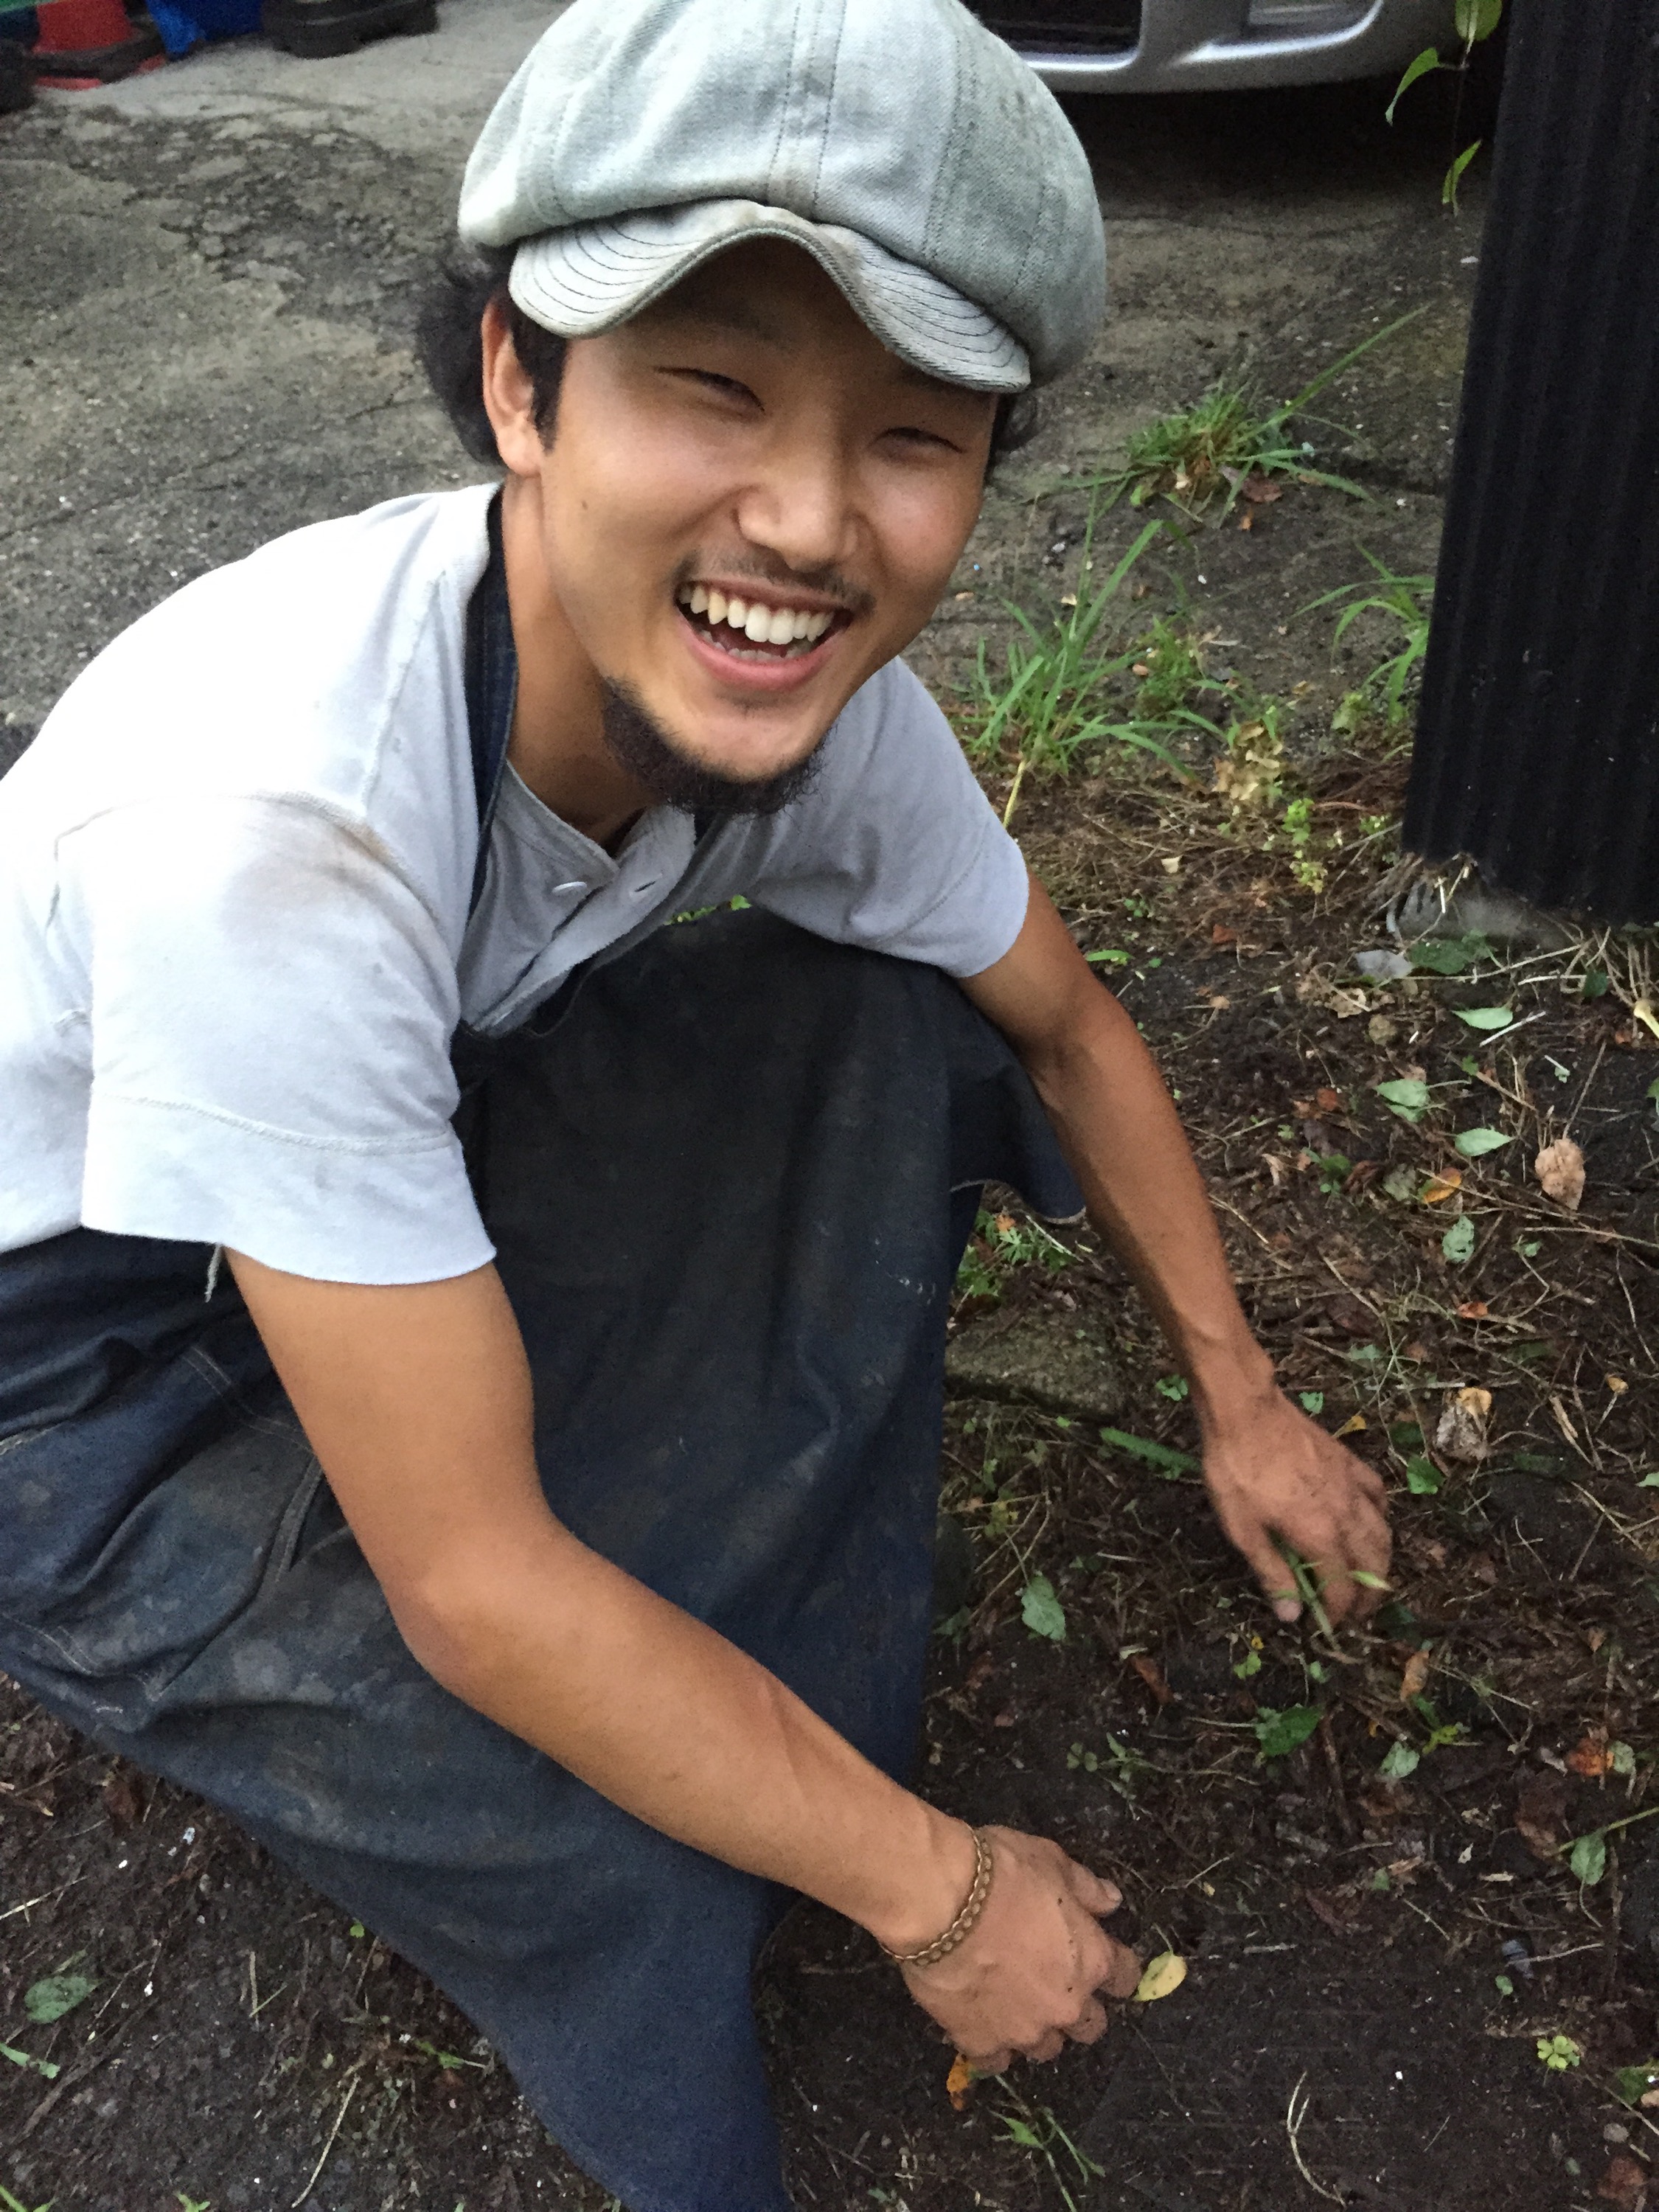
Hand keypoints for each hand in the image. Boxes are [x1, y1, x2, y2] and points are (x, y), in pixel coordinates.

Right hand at [899, 1827, 1140, 2072]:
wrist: (941, 1902)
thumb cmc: (1004, 1874)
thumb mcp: (1052, 1862)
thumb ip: (1087, 1888)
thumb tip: (1112, 1902)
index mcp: (1092, 1961)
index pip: (1125, 1979)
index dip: (1116, 1969)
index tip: (1104, 1959)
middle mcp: (1066, 2006)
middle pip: (1090, 2027)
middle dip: (1080, 2009)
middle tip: (1055, 1984)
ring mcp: (1024, 2031)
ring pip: (1046, 2048)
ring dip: (1037, 2029)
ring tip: (1014, 2006)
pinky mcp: (981, 2043)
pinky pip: (995, 2060)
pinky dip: (992, 2045)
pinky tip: (980, 2023)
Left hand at [1200, 1386, 1391, 1626]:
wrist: (1246, 1411)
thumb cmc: (1236, 1470)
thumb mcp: (1242, 1529)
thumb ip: (1271, 1572)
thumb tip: (1292, 1614)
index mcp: (1320, 1535)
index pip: (1343, 1588)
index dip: (1339, 1613)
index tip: (1330, 1626)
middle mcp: (1347, 1514)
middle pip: (1373, 1565)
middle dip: (1369, 1596)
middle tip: (1357, 1613)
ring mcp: (1352, 1486)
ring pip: (1383, 1533)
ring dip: (1381, 1562)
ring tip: (1368, 1577)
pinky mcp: (1350, 1463)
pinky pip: (1378, 1495)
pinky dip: (1380, 1517)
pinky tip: (1369, 1522)